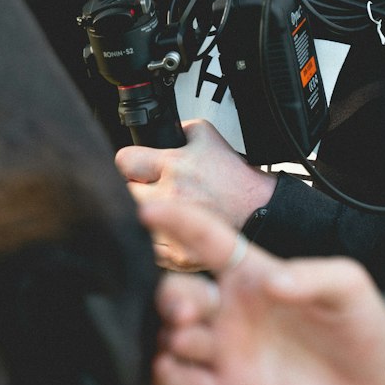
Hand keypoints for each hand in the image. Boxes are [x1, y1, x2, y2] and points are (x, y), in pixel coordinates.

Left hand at [116, 121, 275, 267]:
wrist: (259, 212)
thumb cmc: (235, 178)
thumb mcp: (206, 134)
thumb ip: (178, 129)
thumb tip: (158, 130)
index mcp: (174, 166)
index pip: (124, 161)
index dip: (130, 161)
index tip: (136, 166)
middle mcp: (171, 197)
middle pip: (125, 192)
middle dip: (135, 187)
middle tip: (150, 188)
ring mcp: (173, 229)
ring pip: (133, 221)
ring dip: (143, 215)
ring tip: (161, 210)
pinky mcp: (177, 256)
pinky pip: (147, 247)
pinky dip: (153, 238)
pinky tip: (169, 229)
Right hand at [145, 199, 384, 384]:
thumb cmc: (364, 326)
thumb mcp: (349, 286)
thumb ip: (314, 276)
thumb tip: (274, 281)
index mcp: (251, 271)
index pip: (203, 236)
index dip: (175, 220)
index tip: (146, 212)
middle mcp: (229, 307)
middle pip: (175, 289)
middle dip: (167, 294)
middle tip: (185, 310)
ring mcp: (225, 349)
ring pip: (169, 332)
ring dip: (163, 332)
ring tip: (184, 340)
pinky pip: (177, 380)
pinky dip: (161, 373)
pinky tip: (167, 368)